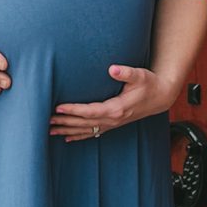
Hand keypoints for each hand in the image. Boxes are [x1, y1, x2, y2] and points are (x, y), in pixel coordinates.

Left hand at [49, 64, 181, 139]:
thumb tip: (112, 68)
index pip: (90, 111)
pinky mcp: (113, 124)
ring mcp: (113, 123)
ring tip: (50, 130)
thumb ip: (126, 72)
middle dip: (65, 122)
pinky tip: (68, 138)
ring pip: (86, 130)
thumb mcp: (140, 75)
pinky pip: (93, 133)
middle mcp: (113, 119)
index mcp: (117, 108)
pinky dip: (79, 136)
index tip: (58, 107)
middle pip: (84, 123)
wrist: (161, 97)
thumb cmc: (149, 84)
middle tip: (45, 120)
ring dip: (68, 130)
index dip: (74, 110)